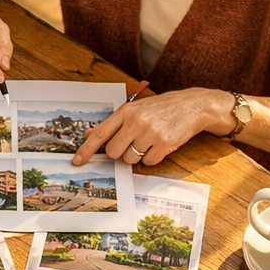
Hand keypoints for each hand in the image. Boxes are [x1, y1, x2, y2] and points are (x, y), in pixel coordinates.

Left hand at [73, 88, 233, 166]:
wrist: (193, 105)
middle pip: (113, 152)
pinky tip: (159, 145)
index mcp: (127, 111)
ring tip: (148, 141)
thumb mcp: (136, 109)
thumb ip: (113, 123)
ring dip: (137, 156)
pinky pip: (148, 163)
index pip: (100, 133)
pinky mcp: (164, 144)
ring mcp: (150, 133)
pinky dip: (152, 158)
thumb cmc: (162, 108)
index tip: (77, 161)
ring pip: (130, 160)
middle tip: (132, 143)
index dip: (86, 149)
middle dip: (120, 153)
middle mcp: (136, 121)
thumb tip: (88, 133)